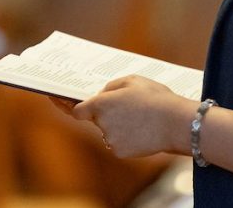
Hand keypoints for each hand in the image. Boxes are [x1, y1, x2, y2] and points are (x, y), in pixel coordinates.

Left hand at [72, 75, 195, 157]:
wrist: (175, 122)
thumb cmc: (154, 97)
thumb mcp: (131, 80)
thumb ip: (111, 88)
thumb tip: (101, 96)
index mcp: (101, 103)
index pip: (77, 109)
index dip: (68, 106)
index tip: (57, 101)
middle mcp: (102, 123)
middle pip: (97, 119)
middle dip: (107, 114)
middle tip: (127, 108)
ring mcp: (110, 139)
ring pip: (109, 131)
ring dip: (119, 126)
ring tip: (142, 116)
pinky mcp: (121, 152)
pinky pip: (119, 143)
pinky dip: (128, 137)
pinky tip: (143, 129)